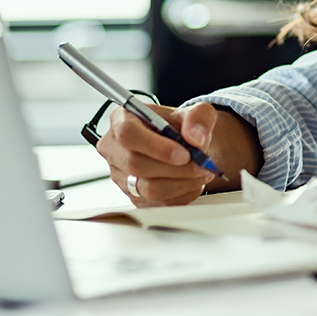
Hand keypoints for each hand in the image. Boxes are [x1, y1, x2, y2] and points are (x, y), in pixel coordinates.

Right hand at [95, 101, 218, 206]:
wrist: (184, 147)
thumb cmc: (182, 126)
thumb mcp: (197, 112)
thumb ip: (199, 118)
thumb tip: (195, 137)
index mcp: (122, 118)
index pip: (128, 133)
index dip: (156, 146)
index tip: (185, 154)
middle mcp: (114, 148)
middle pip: (136, 164)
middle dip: (175, 168)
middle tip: (201, 165)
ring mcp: (121, 175)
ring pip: (148, 188)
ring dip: (182, 183)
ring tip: (201, 172)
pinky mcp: (133, 196)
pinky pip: (157, 203)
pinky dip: (182, 195)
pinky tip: (193, 182)